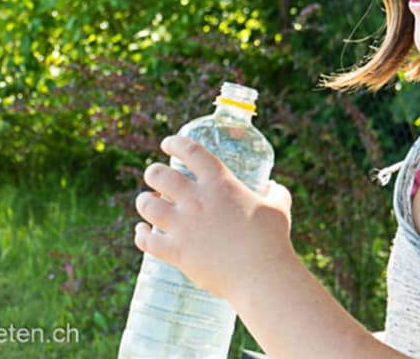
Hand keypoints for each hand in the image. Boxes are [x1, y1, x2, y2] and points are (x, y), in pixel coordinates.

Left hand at [133, 134, 293, 300]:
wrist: (262, 276)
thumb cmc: (272, 240)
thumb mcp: (278, 208)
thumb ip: (275, 193)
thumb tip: (273, 187)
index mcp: (220, 183)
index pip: (190, 151)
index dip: (175, 143)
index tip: (168, 144)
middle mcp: (196, 199)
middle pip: (158, 175)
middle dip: (153, 173)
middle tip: (156, 179)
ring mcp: (183, 226)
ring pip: (146, 205)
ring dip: (144, 202)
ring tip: (148, 203)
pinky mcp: (176, 252)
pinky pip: (146, 240)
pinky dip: (141, 235)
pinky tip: (143, 232)